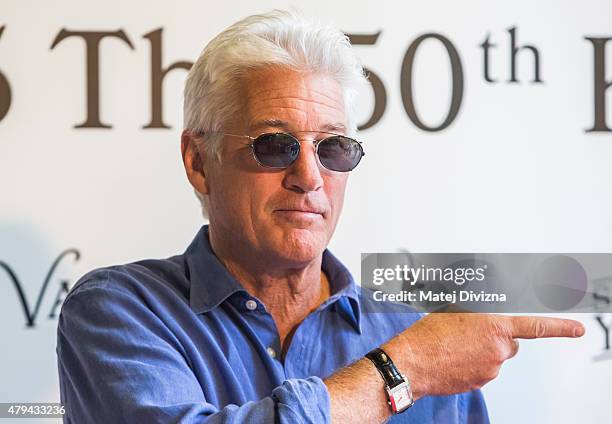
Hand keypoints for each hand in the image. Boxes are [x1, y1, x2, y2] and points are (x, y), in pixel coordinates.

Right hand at [384, 313, 584, 397]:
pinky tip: (453, 356)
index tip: (577, 329)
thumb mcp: (453, 307)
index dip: (560, 327)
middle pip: (509, 343)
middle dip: (496, 337)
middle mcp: (497, 350)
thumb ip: (476, 303)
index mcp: (494, 327)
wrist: (411, 362)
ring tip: (455, 345)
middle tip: (471, 332)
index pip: (535, 326)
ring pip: (495, 357)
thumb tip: (483, 298)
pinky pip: (483, 370)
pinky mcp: (479, 382)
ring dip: (481, 350)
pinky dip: (472, 363)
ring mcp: (489, 369)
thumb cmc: (428, 334)